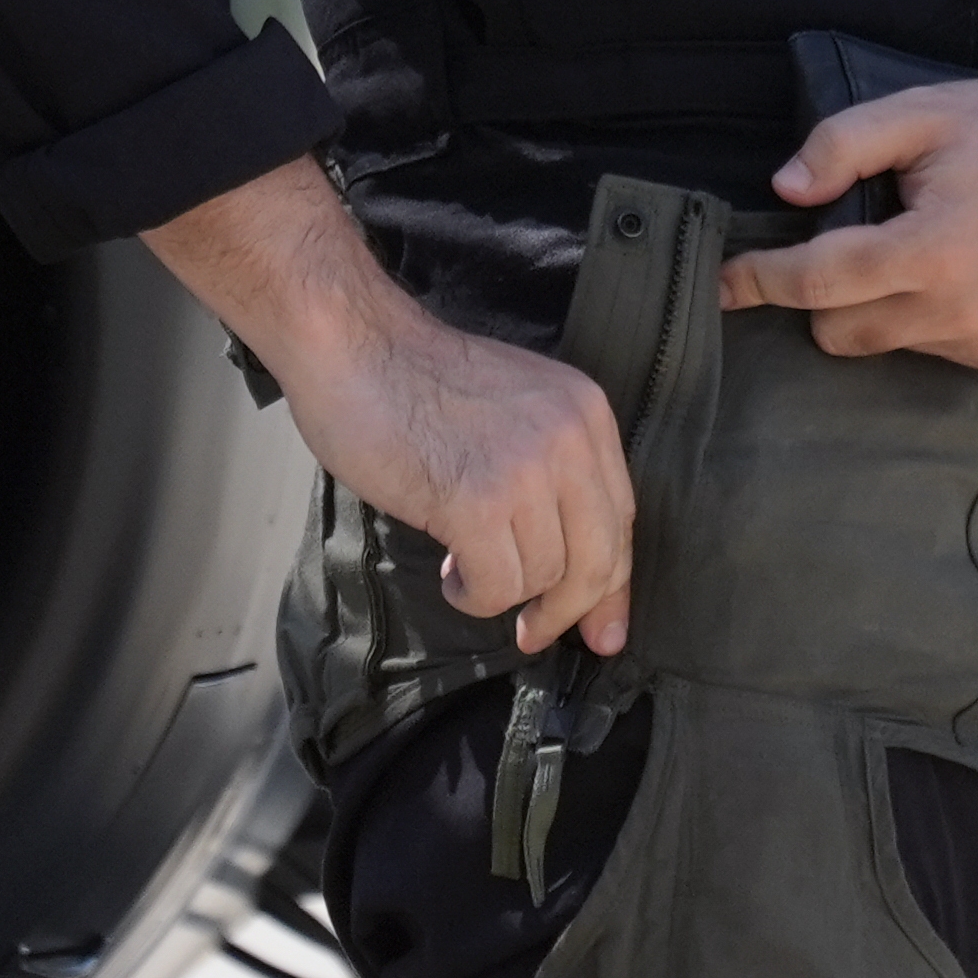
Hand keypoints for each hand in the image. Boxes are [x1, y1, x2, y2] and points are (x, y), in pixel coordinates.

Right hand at [145, 158, 635, 654]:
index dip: (612, 584)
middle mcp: (570, 438)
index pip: (623, 518)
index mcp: (586, 413)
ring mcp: (526, 469)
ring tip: (462, 564)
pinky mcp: (476, 500)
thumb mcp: (517, 409)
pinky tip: (449, 570)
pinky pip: (497, 586)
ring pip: (545, 578)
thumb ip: (552, 471)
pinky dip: (473, 595)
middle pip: (600, 559)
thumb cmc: (420, 381)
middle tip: (532, 633)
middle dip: (568, 610)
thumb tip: (573, 563)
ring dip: (502, 592)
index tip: (600, 629)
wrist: (354, 343)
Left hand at [720, 75, 977, 372]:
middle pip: (840, 331)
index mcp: (931, 249)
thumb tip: (786, 189)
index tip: (725, 282)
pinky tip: (967, 273)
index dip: (762, 279)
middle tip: (856, 240)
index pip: (818, 280)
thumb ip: (845, 144)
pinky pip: (938, 351)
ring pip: (888, 343)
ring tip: (928, 248)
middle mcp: (959, 309)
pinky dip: (932, 318)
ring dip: (885, 305)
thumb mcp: (925, 112)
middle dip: (826, 294)